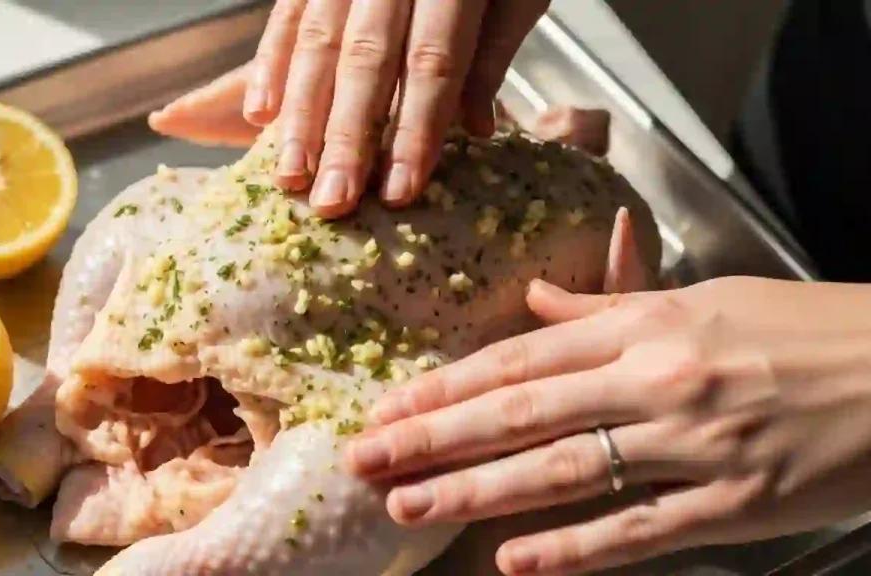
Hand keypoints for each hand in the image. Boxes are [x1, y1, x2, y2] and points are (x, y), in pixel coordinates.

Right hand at [244, 0, 550, 217]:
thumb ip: (491, 53)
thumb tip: (473, 129)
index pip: (432, 63)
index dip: (415, 130)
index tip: (399, 190)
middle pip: (366, 60)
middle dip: (346, 136)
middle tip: (332, 201)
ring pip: (318, 43)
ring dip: (300, 115)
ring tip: (291, 175)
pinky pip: (287, 16)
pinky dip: (269, 65)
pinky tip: (259, 115)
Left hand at [345, 276, 870, 575]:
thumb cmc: (804, 326)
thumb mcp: (702, 298)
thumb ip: (608, 307)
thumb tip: (535, 304)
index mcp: (646, 328)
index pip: (521, 360)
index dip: (448, 386)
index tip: (390, 406)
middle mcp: (657, 383)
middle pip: (521, 414)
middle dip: (436, 439)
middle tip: (367, 461)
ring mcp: (693, 447)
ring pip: (562, 471)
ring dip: (479, 492)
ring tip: (411, 506)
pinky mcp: (732, 506)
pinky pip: (638, 530)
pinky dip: (574, 548)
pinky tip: (515, 561)